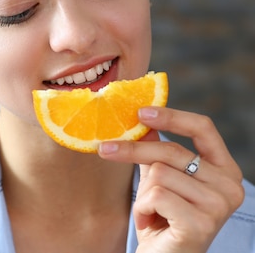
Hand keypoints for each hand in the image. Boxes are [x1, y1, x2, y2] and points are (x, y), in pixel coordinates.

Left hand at [98, 106, 244, 252]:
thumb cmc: (162, 219)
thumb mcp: (159, 178)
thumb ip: (156, 150)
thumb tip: (141, 120)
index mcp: (225, 170)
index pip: (203, 128)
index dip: (172, 116)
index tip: (140, 111)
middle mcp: (230, 186)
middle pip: (171, 151)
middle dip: (133, 150)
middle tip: (104, 148)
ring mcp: (218, 206)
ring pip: (159, 174)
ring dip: (143, 193)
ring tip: (151, 210)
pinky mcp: (200, 224)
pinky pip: (155, 195)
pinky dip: (143, 208)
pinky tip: (151, 222)